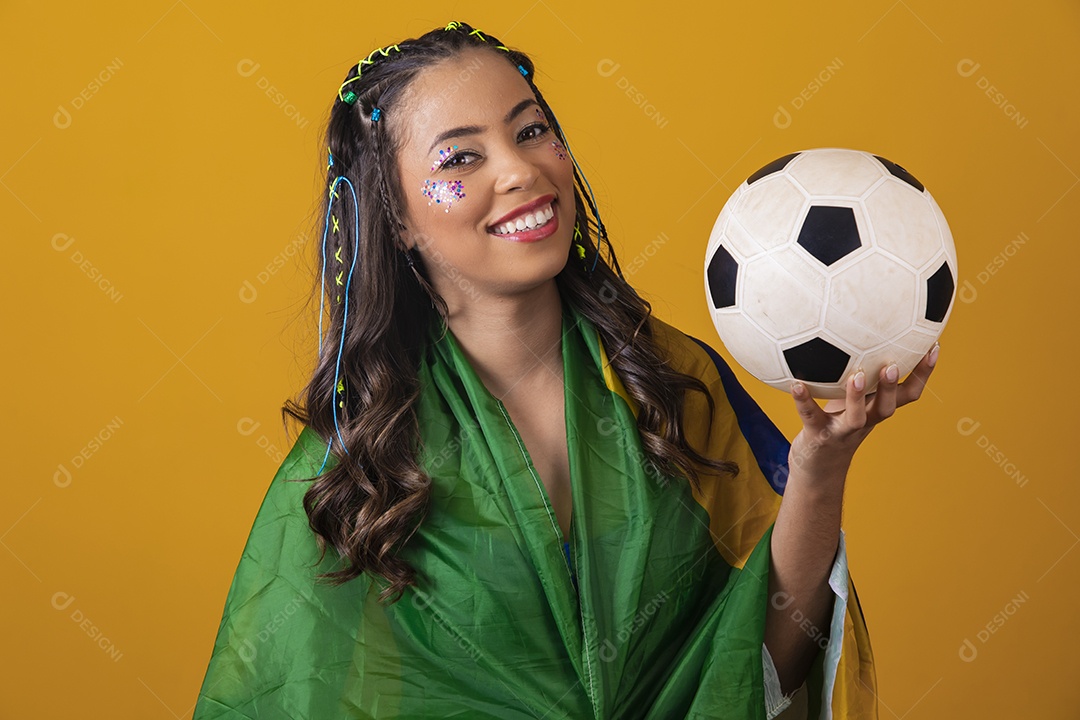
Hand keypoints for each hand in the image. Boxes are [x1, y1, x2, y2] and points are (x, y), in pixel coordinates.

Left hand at [787, 343, 939, 479]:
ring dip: (856, 397)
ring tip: (855, 376)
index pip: (908, 393)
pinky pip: (810, 416)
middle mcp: (865, 421)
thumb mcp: (854, 400)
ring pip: (856, 418)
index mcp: (877, 409)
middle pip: (886, 408)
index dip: (923, 374)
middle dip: (891, 387)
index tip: (933, 346)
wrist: (818, 468)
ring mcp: (841, 431)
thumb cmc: (836, 424)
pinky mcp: (817, 436)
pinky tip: (795, 384)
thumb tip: (865, 334)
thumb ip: (862, 376)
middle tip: (892, 365)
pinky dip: (803, 401)